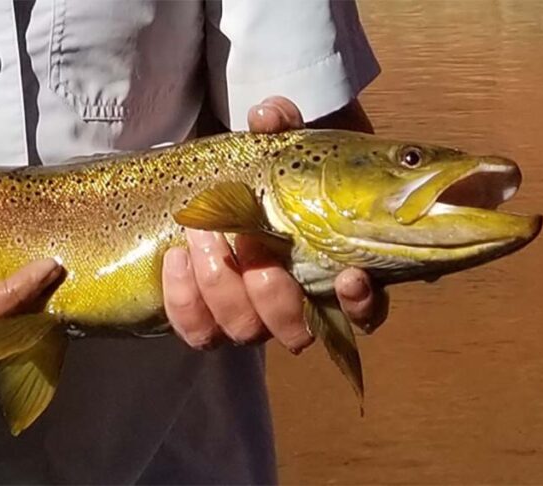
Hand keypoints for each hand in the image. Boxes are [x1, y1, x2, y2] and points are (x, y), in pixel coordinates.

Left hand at [162, 96, 386, 352]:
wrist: (225, 187)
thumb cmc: (273, 169)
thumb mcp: (284, 143)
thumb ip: (282, 125)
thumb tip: (268, 115)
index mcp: (335, 271)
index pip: (366, 312)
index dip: (361, 305)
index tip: (348, 275)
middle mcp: (296, 306)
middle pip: (294, 330)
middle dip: (268, 288)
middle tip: (247, 235)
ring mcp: (252, 316)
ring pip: (244, 332)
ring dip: (221, 286)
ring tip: (201, 235)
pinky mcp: (210, 317)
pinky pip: (199, 331)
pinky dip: (185, 300)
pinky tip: (176, 258)